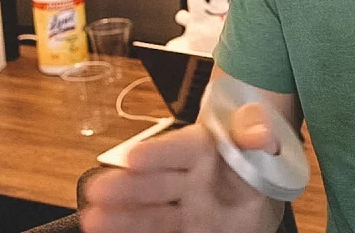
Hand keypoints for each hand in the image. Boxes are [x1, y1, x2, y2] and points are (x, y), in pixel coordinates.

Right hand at [81, 103, 280, 232]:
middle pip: (158, 182)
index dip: (158, 152)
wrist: (256, 176)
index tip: (133, 157)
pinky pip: (162, 231)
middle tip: (98, 190)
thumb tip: (261, 134)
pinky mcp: (188, 228)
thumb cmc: (251, 147)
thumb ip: (255, 131)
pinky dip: (137, 232)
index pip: (181, 147)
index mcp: (203, 146)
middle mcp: (189, 177)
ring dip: (124, 216)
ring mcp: (187, 206)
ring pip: (154, 212)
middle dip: (129, 186)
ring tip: (93, 219)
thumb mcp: (259, 132)